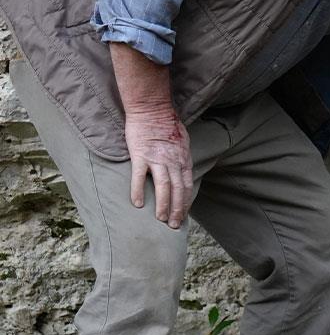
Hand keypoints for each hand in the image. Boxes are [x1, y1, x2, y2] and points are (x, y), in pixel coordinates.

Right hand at [124, 109, 192, 227]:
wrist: (151, 108)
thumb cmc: (166, 124)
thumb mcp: (182, 142)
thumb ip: (181, 158)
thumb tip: (182, 170)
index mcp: (184, 159)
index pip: (188, 186)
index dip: (186, 202)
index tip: (184, 215)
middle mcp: (173, 161)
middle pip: (178, 190)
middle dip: (178, 209)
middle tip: (174, 225)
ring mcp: (157, 159)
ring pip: (163, 187)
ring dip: (163, 205)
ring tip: (161, 219)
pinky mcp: (141, 155)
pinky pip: (139, 177)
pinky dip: (138, 191)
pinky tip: (137, 204)